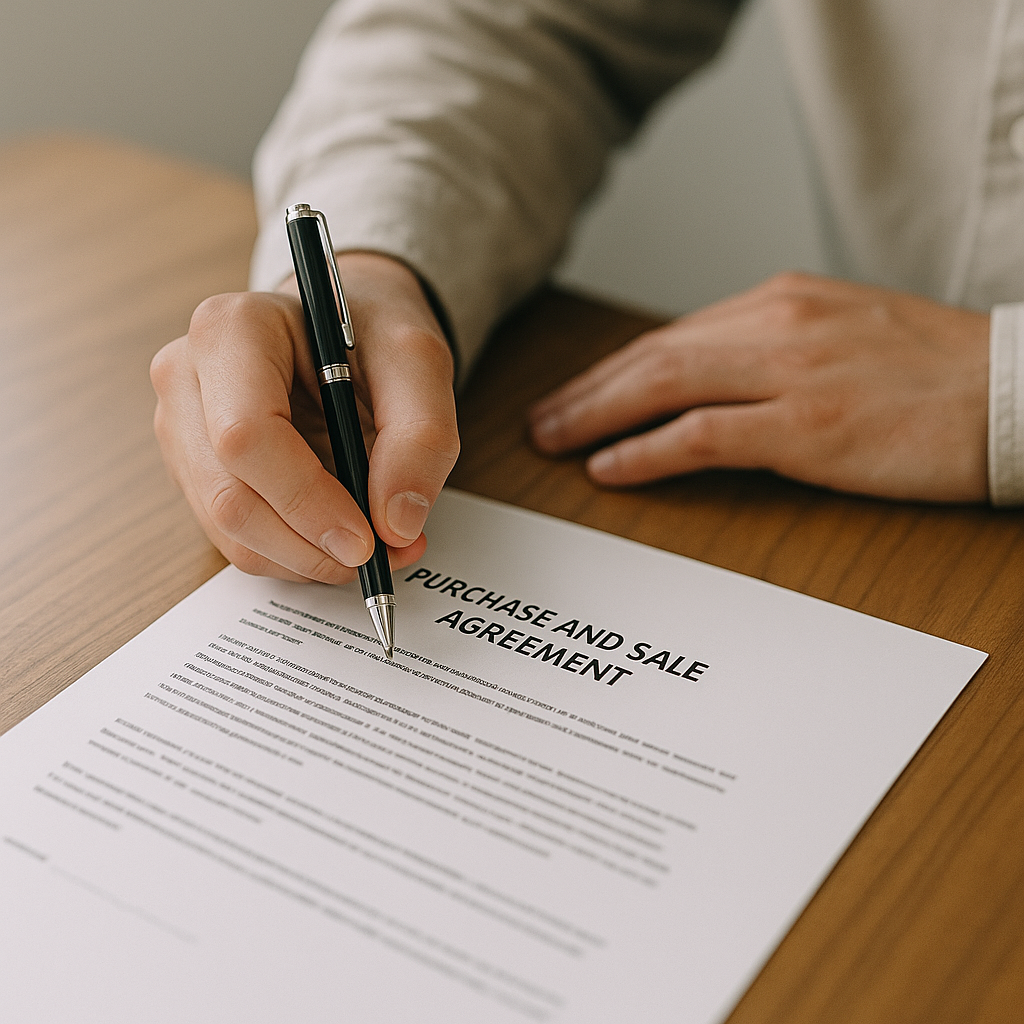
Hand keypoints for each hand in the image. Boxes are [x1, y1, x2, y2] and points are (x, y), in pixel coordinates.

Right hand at [151, 252, 458, 582]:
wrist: (350, 332)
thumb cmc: (375, 334)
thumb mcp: (421, 363)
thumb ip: (420, 438)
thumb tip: (396, 524)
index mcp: (232, 330)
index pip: (247, 436)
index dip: (306, 501)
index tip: (365, 540)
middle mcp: (188, 377)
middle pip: (230, 496)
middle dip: (309, 545)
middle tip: (380, 556)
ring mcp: (182, 428)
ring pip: (229, 530)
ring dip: (305, 559)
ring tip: (374, 545)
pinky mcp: (196, 470)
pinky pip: (236, 537)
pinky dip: (294, 555)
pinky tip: (339, 537)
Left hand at [529, 273, 989, 502]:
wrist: (1012, 391)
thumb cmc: (931, 370)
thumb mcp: (838, 334)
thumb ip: (769, 348)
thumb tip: (707, 377)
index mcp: (781, 303)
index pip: (672, 337)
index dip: (612, 370)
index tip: (577, 393)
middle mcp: (776, 326)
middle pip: (652, 356)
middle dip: (586, 391)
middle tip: (541, 420)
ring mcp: (790, 374)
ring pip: (664, 385)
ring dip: (597, 417)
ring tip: (555, 441)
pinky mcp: (807, 426)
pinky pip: (703, 435)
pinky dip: (648, 450)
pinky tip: (611, 467)